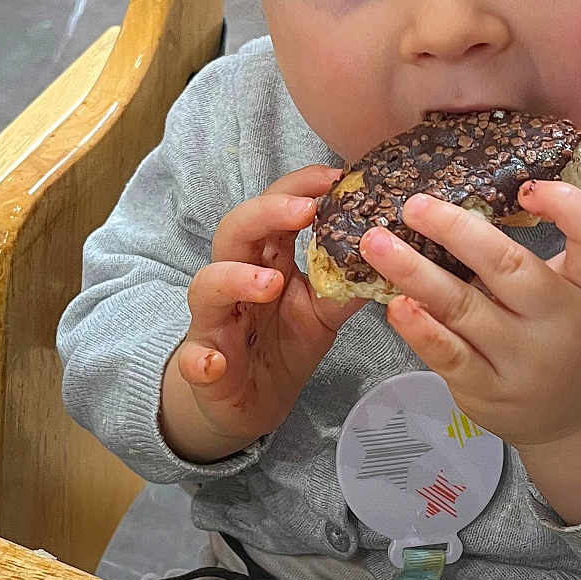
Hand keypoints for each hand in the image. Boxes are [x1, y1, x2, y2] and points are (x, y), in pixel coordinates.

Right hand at [161, 165, 363, 462]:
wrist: (251, 401)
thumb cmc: (282, 344)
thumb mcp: (324, 312)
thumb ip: (346, 284)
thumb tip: (387, 255)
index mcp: (265, 259)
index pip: (273, 209)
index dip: (297, 188)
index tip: (333, 178)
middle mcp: (234, 279)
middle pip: (234, 232)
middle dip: (266, 215)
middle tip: (305, 212)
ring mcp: (214, 321)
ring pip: (206, 287)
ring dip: (234, 279)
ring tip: (270, 283)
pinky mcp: (202, 365)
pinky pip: (193, 359)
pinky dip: (200, 359)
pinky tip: (214, 363)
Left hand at [358, 182, 580, 521]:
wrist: (577, 418)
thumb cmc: (567, 334)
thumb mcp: (575, 292)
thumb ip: (535, 255)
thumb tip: (461, 199)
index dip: (572, 209)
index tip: (529, 189)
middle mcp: (560, 323)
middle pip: (511, 269)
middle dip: (457, 232)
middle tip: (414, 205)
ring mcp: (523, 362)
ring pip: (464, 309)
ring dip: (414, 273)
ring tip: (376, 243)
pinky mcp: (488, 392)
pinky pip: (447, 355)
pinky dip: (419, 328)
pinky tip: (394, 304)